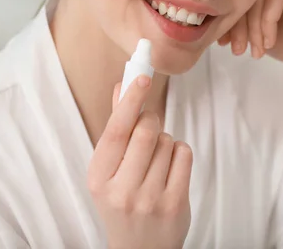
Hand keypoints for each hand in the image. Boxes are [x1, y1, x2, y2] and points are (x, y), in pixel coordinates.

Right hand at [87, 76, 192, 248]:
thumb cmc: (122, 202)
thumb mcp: (109, 170)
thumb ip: (115, 130)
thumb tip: (122, 87)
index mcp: (98, 178)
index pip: (115, 131)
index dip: (129, 102)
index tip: (141, 78)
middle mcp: (121, 190)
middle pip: (146, 131)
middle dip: (150, 121)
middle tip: (147, 128)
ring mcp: (150, 199)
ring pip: (167, 141)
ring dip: (164, 142)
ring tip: (155, 163)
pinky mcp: (175, 204)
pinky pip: (184, 154)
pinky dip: (178, 153)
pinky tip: (169, 169)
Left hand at [218, 0, 282, 69]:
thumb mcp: (253, 31)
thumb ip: (235, 20)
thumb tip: (205, 20)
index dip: (227, 19)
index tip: (222, 44)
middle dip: (239, 25)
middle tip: (238, 50)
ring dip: (254, 26)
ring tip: (258, 49)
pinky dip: (269, 19)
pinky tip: (270, 39)